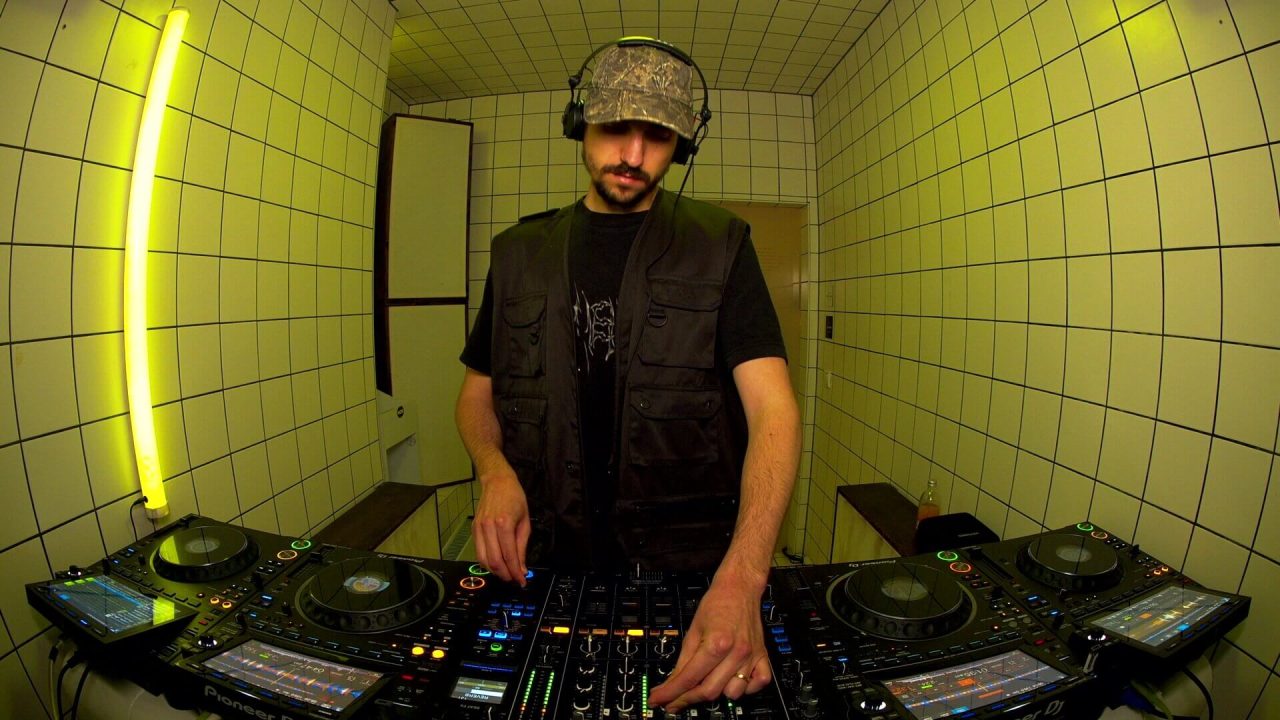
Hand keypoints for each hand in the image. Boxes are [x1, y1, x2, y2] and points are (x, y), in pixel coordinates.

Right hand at [472, 471, 529, 585]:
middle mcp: (488, 527)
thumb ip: (522, 546)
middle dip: (505, 575)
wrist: (497, 482)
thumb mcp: (525, 522)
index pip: (509, 556)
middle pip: (494, 561)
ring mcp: (479, 528)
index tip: (521, 581)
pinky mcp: (473, 529)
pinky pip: (478, 552)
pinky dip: (486, 562)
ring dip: (495, 571)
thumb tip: (522, 567)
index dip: (515, 572)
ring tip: (506, 573)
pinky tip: (496, 564)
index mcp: (504, 524)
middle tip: (514, 579)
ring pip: (483, 559)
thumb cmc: (514, 498)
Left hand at [647, 574, 769, 712]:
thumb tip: (672, 682)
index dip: (671, 693)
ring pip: (733, 693)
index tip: (658, 700)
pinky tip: (733, 680)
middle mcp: (736, 652)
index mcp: (716, 643)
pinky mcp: (762, 657)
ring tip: (707, 681)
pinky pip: (758, 685)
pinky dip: (745, 688)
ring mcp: (751, 656)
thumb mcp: (693, 629)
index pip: (689, 678)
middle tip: (674, 701)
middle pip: (709, 691)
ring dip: (717, 692)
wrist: (739, 588)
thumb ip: (683, 659)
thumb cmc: (717, 603)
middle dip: (687, 699)